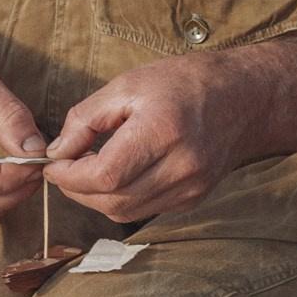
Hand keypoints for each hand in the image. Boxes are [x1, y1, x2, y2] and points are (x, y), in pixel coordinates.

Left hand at [44, 54, 261, 220]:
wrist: (245, 98)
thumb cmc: (184, 83)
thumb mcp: (128, 85)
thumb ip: (86, 118)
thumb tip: (57, 151)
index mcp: (162, 131)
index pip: (103, 175)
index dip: (68, 176)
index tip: (51, 164)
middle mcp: (182, 166)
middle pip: (112, 201)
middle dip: (77, 190)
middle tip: (63, 169)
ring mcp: (192, 188)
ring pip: (126, 212)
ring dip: (96, 199)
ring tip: (85, 172)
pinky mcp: (194, 198)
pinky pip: (144, 210)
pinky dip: (120, 199)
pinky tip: (114, 176)